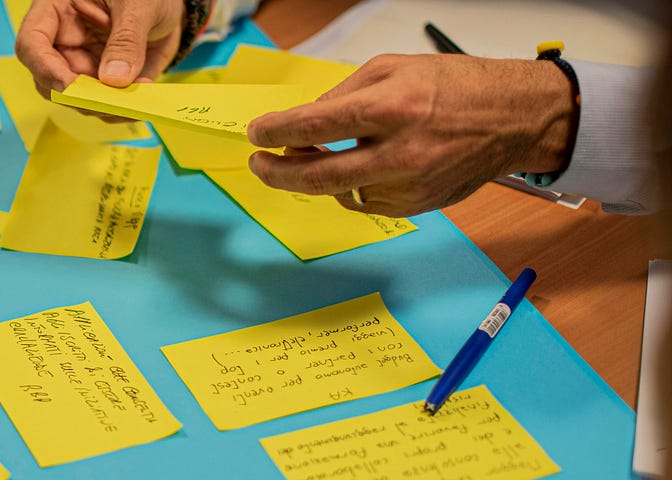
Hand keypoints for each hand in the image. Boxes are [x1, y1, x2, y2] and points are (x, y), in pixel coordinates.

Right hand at [15, 0, 183, 93]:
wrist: (169, 4)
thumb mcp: (138, 5)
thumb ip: (126, 40)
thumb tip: (114, 80)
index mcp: (56, 12)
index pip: (32, 43)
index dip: (45, 68)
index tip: (71, 87)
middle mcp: (62, 43)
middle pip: (50, 81)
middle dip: (79, 97)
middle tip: (111, 102)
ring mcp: (80, 65)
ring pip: (75, 100)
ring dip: (102, 108)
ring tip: (133, 102)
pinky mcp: (101, 82)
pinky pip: (102, 105)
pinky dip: (119, 110)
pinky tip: (140, 101)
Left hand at [245, 54, 575, 217]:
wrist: (515, 118)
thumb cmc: (454, 86)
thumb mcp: (393, 69)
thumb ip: (342, 95)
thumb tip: (302, 123)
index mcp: (393, 108)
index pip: (315, 126)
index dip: (276, 131)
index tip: (258, 132)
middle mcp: (402, 152)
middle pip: (320, 176)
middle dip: (277, 172)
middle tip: (259, 163)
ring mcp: (412, 185)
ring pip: (341, 193)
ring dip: (317, 178)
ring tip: (310, 157)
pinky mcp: (420, 206)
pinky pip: (367, 203)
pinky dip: (351, 187)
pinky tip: (356, 168)